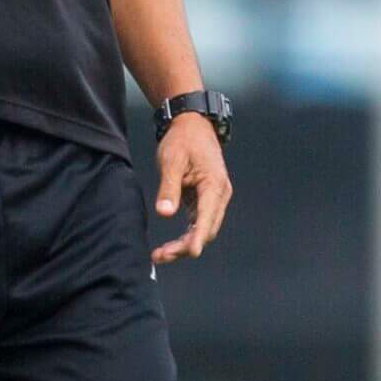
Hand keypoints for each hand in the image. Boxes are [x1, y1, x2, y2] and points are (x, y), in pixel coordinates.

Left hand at [149, 113, 231, 264]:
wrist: (192, 124)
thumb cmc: (183, 139)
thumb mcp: (172, 160)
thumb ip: (169, 187)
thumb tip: (165, 213)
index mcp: (214, 184)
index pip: (207, 217)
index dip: (198, 237)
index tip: (189, 252)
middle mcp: (219, 194)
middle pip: (206, 229)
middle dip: (185, 246)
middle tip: (160, 256)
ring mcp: (214, 198)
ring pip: (203, 229)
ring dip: (185, 244)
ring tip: (160, 255)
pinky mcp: (206, 199)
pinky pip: (199, 222)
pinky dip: (187, 235)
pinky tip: (171, 245)